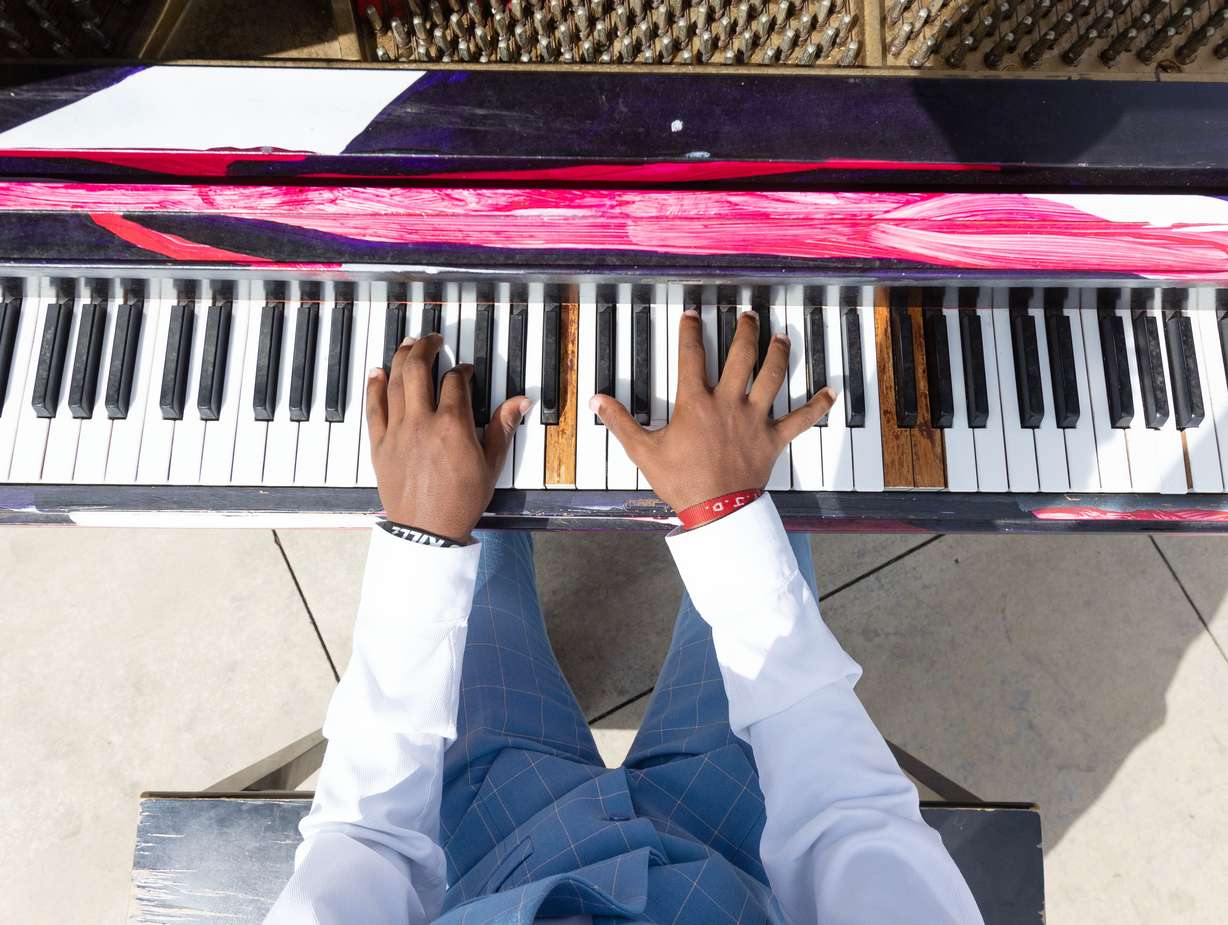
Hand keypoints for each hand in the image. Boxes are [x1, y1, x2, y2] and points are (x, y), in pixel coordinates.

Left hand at [366, 334, 527, 542]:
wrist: (428, 531)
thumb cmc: (461, 501)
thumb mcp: (490, 464)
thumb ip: (502, 427)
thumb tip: (520, 402)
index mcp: (452, 426)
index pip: (455, 382)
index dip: (462, 370)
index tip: (465, 370)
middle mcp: (422, 422)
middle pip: (419, 369)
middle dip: (425, 347)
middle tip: (431, 339)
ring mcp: (397, 432)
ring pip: (394, 382)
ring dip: (401, 358)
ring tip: (407, 344)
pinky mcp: (379, 445)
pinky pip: (373, 407)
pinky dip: (375, 386)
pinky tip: (378, 371)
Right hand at [591, 310, 834, 511]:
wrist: (715, 510)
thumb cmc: (680, 481)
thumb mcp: (642, 450)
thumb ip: (620, 422)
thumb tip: (598, 400)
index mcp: (696, 403)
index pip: (691, 356)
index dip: (690, 331)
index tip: (692, 313)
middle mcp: (728, 403)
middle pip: (740, 356)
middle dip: (744, 331)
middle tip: (747, 315)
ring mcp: (754, 419)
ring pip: (771, 376)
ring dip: (778, 352)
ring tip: (781, 335)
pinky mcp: (773, 438)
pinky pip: (801, 419)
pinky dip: (817, 406)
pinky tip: (831, 391)